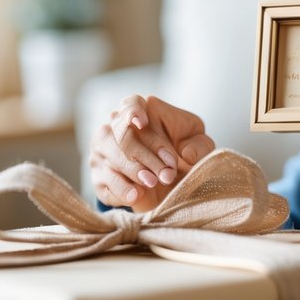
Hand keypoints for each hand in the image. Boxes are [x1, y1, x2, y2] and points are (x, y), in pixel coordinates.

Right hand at [89, 95, 214, 212]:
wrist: (170, 186)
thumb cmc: (183, 154)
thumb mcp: (200, 145)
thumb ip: (200, 146)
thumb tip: (188, 153)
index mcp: (141, 110)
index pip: (132, 105)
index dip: (134, 112)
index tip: (142, 123)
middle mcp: (115, 127)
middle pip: (123, 136)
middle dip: (146, 155)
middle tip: (167, 173)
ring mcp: (103, 152)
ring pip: (111, 158)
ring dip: (133, 170)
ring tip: (152, 183)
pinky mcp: (98, 177)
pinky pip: (104, 182)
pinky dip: (120, 189)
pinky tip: (135, 195)